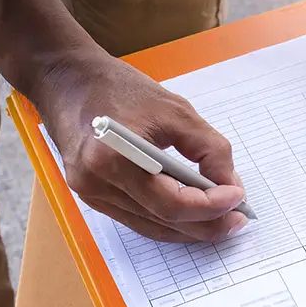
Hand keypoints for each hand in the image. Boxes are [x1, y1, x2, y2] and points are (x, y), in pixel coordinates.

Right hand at [31, 46, 247, 242]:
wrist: (66, 78)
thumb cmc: (119, 88)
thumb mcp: (175, 109)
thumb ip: (209, 149)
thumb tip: (230, 185)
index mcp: (113, 159)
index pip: (171, 203)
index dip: (210, 207)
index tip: (238, 198)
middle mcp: (97, 184)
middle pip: (163, 222)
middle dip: (206, 224)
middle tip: (237, 220)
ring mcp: (91, 193)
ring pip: (151, 227)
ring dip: (189, 228)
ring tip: (221, 221)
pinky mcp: (92, 195)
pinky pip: (137, 219)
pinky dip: (168, 221)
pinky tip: (192, 216)